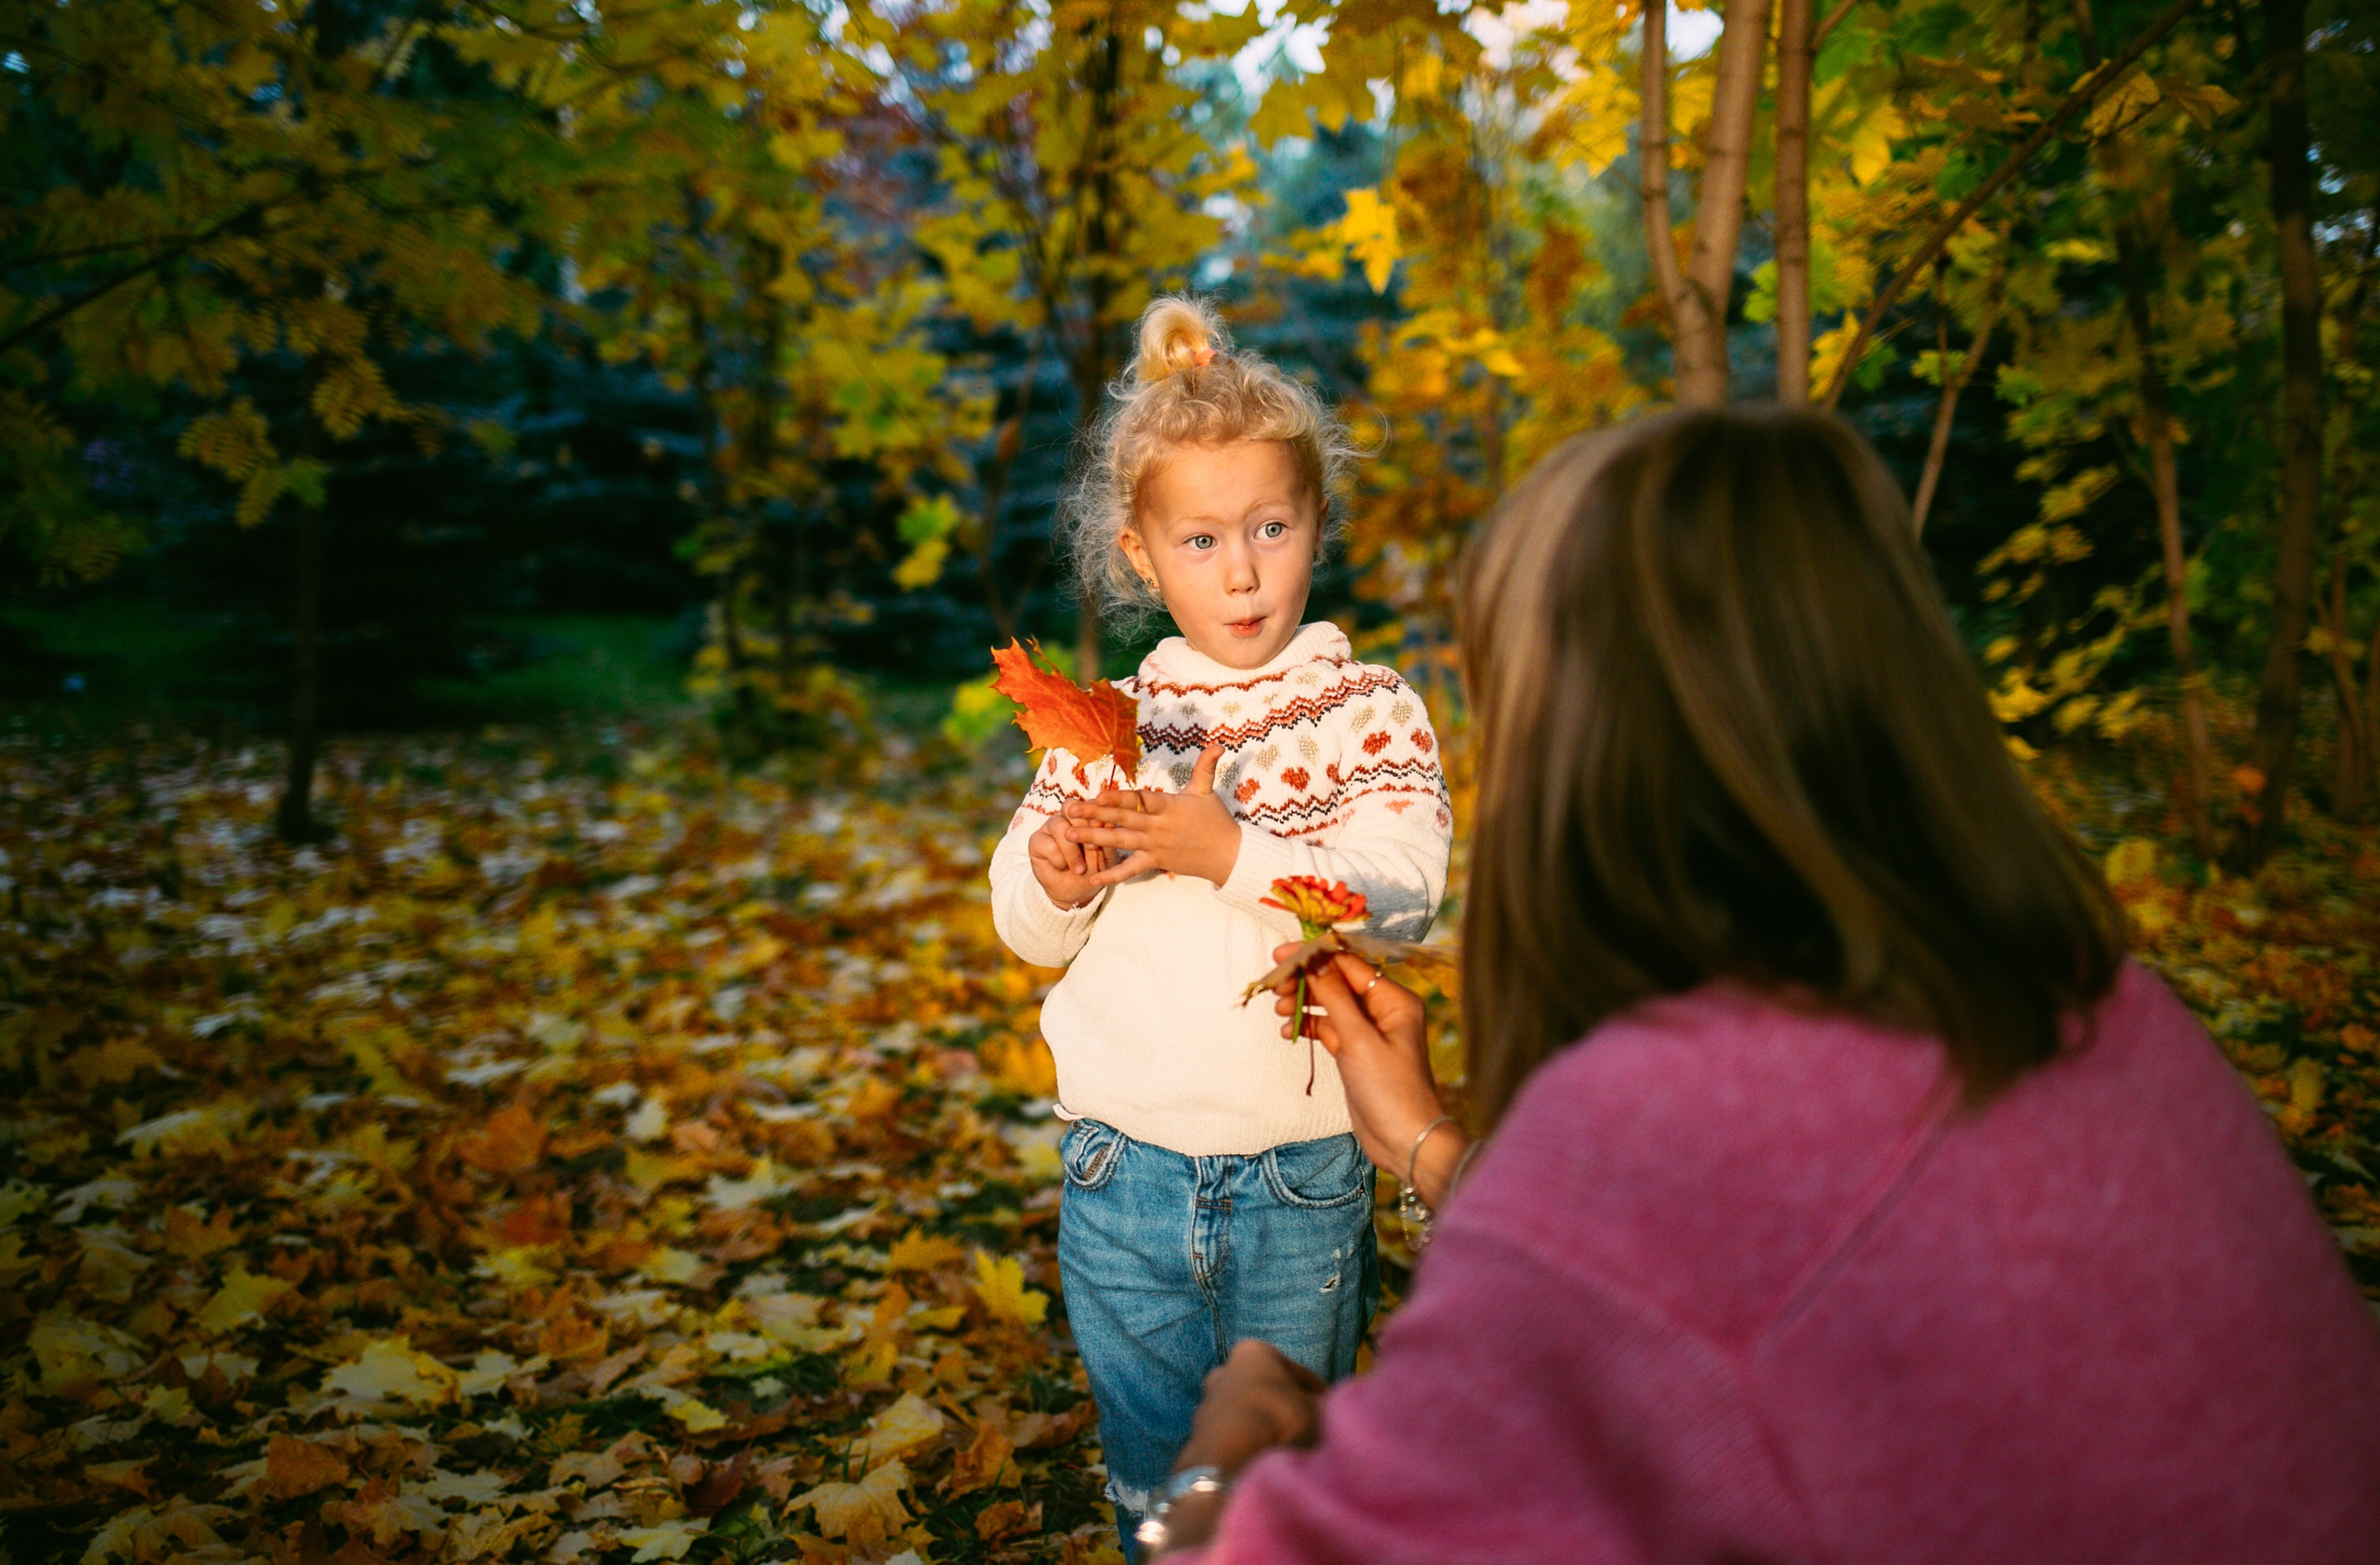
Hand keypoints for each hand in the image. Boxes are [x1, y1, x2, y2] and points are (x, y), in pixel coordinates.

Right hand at [1026, 811, 1105, 909]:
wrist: (1075, 891)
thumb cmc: (1093, 869)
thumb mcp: (1105, 854)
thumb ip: (1105, 837)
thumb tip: (1108, 821)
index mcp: (1085, 815)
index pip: (1089, 803)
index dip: (1095, 814)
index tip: (1103, 829)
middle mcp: (1067, 817)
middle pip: (1070, 807)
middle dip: (1082, 826)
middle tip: (1092, 848)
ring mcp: (1050, 827)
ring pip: (1059, 826)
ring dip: (1071, 850)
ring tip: (1079, 869)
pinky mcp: (1036, 840)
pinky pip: (1047, 844)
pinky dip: (1058, 859)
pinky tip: (1062, 868)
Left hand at [1061, 743, 1241, 888]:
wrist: (1229, 856)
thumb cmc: (1216, 820)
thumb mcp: (1207, 791)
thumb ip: (1205, 767)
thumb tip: (1218, 744)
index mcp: (1168, 807)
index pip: (1140, 800)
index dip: (1119, 798)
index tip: (1098, 795)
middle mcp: (1158, 827)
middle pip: (1123, 820)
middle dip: (1095, 814)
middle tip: (1071, 811)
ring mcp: (1155, 846)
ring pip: (1121, 842)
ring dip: (1094, 838)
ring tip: (1070, 834)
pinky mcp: (1155, 862)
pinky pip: (1131, 869)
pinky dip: (1112, 875)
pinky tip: (1092, 878)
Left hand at [1142, 1341, 1323, 1556]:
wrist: (1231, 1456)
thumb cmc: (1281, 1419)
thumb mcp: (1318, 1410)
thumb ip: (1326, 1406)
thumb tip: (1332, 1409)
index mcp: (1254, 1352)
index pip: (1300, 1374)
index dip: (1321, 1396)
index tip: (1333, 1413)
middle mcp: (1225, 1370)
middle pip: (1268, 1390)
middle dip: (1287, 1407)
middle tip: (1310, 1430)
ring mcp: (1207, 1403)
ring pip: (1248, 1414)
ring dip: (1266, 1427)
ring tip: (1287, 1449)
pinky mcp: (1198, 1434)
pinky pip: (1234, 1438)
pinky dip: (1248, 1445)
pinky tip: (1263, 1461)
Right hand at [1273, 950, 1466, 1205]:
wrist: (1404, 1140)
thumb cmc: (1389, 1089)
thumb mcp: (1358, 1039)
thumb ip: (1334, 997)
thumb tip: (1314, 959)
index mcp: (1394, 999)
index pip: (1349, 965)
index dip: (1314, 957)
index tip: (1280, 957)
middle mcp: (1384, 1010)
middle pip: (1337, 982)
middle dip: (1306, 981)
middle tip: (1275, 988)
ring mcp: (1369, 1032)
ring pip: (1330, 1005)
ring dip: (1303, 1004)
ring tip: (1279, 1012)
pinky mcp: (1356, 1052)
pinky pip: (1329, 1029)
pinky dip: (1309, 1026)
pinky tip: (1290, 1032)